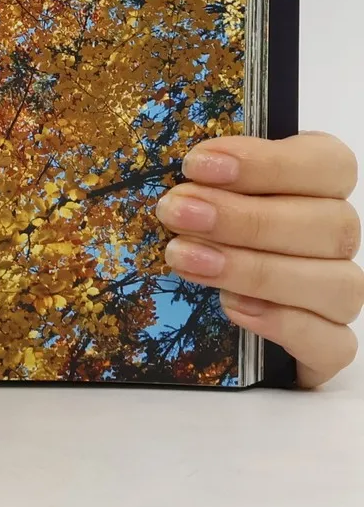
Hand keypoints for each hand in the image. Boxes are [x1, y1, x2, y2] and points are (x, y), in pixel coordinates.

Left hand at [156, 132, 361, 387]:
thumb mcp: (196, 189)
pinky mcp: (330, 344)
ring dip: (255, 271)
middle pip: (330, 224)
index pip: (330, 163)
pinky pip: (333, 341)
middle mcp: (336, 236)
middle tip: (176, 212)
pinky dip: (284, 324)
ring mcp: (338, 292)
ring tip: (185, 259)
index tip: (196, 165)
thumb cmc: (201, 224)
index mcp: (316, 184)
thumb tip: (170, 164)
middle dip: (246, 218)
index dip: (269, 162)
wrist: (206, 306)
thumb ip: (200, 174)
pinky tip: (232, 307)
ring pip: (334, 283)